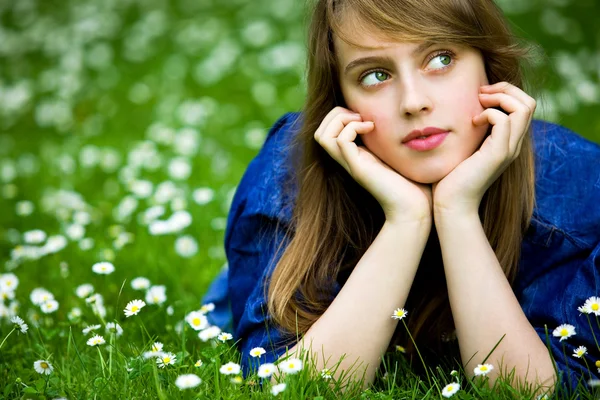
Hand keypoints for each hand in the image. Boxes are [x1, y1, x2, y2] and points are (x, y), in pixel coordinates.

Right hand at [314, 107, 432, 223]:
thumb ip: (391, 141)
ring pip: (323, 136)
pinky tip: (372, 128)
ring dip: (340, 120)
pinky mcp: (359, 169)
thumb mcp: (398, 156)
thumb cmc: (413, 186)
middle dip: (335, 114)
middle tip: (360, 116)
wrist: (414, 210)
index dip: (338, 116)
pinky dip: (353, 128)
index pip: (327, 132)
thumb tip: (403, 123)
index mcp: (354, 157)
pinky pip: (341, 141)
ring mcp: (351, 165)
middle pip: (319, 133)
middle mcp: (347, 161)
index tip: (363, 115)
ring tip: (363, 122)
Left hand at [431, 82, 535, 217]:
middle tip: (481, 93)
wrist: (451, 205)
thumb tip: (462, 112)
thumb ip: (471, 133)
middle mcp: (513, 145)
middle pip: (529, 103)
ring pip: (523, 108)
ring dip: (500, 98)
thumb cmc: (450, 178)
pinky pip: (504, 121)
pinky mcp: (497, 155)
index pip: (524, 106)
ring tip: (479, 103)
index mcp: (507, 142)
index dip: (505, 92)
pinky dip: (489, 113)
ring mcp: (508, 150)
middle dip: (505, 89)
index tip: (480, 94)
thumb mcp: (463, 149)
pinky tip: (472, 122)